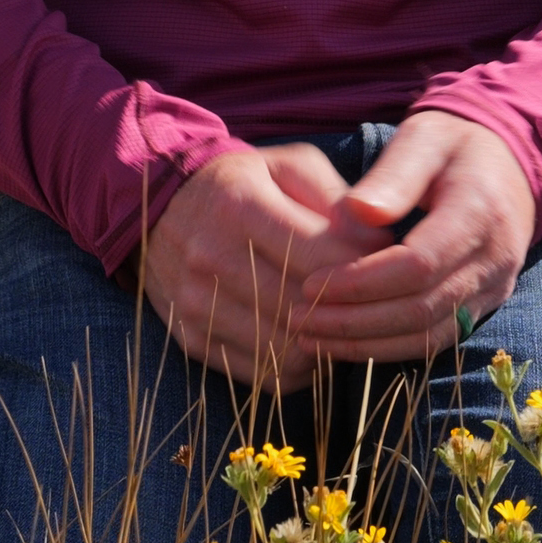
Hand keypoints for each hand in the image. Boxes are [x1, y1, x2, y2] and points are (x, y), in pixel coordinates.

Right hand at [141, 142, 370, 388]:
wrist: (161, 207)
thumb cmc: (243, 185)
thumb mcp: (290, 167)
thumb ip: (337, 199)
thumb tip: (379, 243)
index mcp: (241, 206)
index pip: (320, 255)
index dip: (363, 267)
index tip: (381, 265)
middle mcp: (212, 256)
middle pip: (304, 308)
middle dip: (349, 311)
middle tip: (371, 303)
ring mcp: (197, 303)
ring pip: (286, 351)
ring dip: (325, 346)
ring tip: (341, 325)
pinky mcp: (192, 338)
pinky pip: (261, 375)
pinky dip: (297, 369)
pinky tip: (309, 343)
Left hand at [289, 111, 538, 363]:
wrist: (509, 164)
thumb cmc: (455, 145)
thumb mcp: (425, 137)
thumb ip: (394, 173)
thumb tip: (356, 212)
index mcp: (480, 212)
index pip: (418, 265)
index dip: (361, 281)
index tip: (311, 281)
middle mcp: (495, 259)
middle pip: (421, 309)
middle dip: (355, 321)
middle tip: (298, 318)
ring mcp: (494, 287)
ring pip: (429, 336)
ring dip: (367, 344)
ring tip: (311, 338)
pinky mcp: (484, 305)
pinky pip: (436, 340)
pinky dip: (389, 347)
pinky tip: (346, 343)